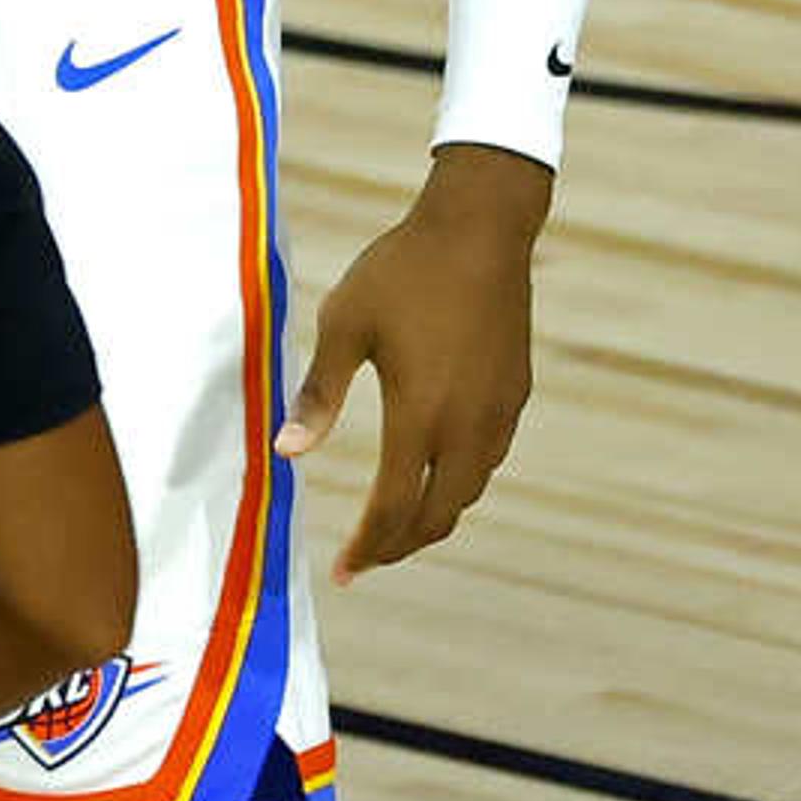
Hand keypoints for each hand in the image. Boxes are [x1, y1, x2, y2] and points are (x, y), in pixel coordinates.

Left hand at [274, 144, 549, 582]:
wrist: (480, 229)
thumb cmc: (402, 271)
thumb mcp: (345, 325)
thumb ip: (318, 394)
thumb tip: (286, 454)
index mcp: (420, 415)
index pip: (393, 508)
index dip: (367, 547)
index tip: (342, 571)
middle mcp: (467, 427)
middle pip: (436, 516)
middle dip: (398, 546)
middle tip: (364, 559)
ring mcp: (498, 414)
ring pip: (467, 493)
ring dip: (430, 517)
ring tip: (393, 525)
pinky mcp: (515, 395)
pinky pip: (487, 461)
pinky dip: (456, 484)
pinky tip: (432, 472)